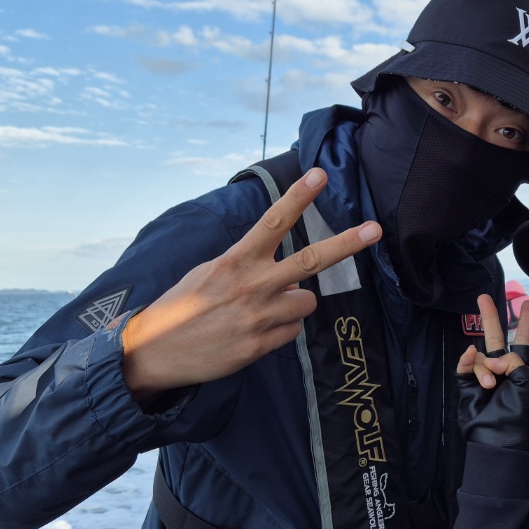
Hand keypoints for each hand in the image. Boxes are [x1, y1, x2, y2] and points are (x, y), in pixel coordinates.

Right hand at [121, 167, 381, 400]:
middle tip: (375, 229)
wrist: (153, 352)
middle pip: (311, 260)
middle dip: (347, 243)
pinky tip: (253, 333)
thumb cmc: (181, 307)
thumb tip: (280, 268)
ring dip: (293, 304)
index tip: (320, 175)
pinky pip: (292, 332)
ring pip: (306, 302)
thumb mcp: (207, 272)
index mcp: (234, 261)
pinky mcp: (260, 346)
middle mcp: (251, 285)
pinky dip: (280, 330)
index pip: (273, 222)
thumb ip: (245, 265)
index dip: (299, 197)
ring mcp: (258, 317)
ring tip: (262, 310)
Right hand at [455, 293, 528, 448]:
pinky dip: (468, 360)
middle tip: (482, 297)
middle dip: (490, 316)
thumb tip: (492, 357)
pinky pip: (465, 364)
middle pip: (494, 336)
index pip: (522, 340)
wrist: (496, 438)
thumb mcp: (525, 384)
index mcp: (519, 368)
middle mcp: (500, 368)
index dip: (526, 323)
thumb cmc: (516, 415)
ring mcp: (482, 374)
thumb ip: (513, 362)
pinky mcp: (466, 382)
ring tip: (490, 386)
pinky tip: (471, 356)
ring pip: (481, 354)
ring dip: (486, 368)